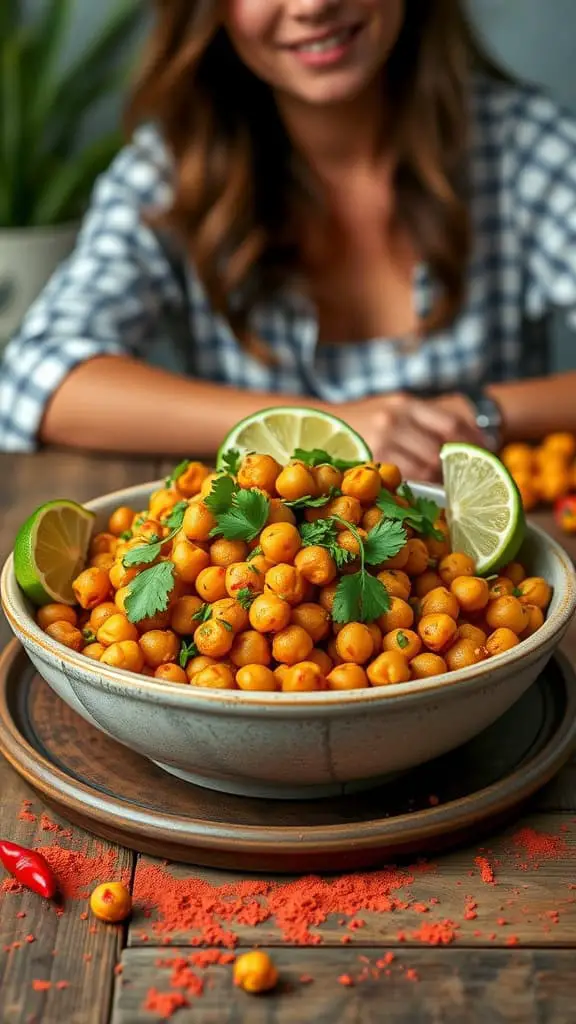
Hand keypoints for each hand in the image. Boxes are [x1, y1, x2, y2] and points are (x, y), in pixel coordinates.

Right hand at [341, 392, 485, 482]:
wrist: (320, 425)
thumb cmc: (363, 422)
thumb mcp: (392, 410)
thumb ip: (422, 422)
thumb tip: (465, 444)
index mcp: (406, 404)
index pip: (451, 424)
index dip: (473, 442)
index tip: (487, 454)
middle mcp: (394, 419)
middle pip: (440, 449)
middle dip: (460, 467)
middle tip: (473, 478)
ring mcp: (380, 441)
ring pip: (425, 467)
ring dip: (441, 481)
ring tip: (453, 487)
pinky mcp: (369, 461)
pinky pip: (404, 479)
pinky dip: (421, 486)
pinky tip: (428, 490)